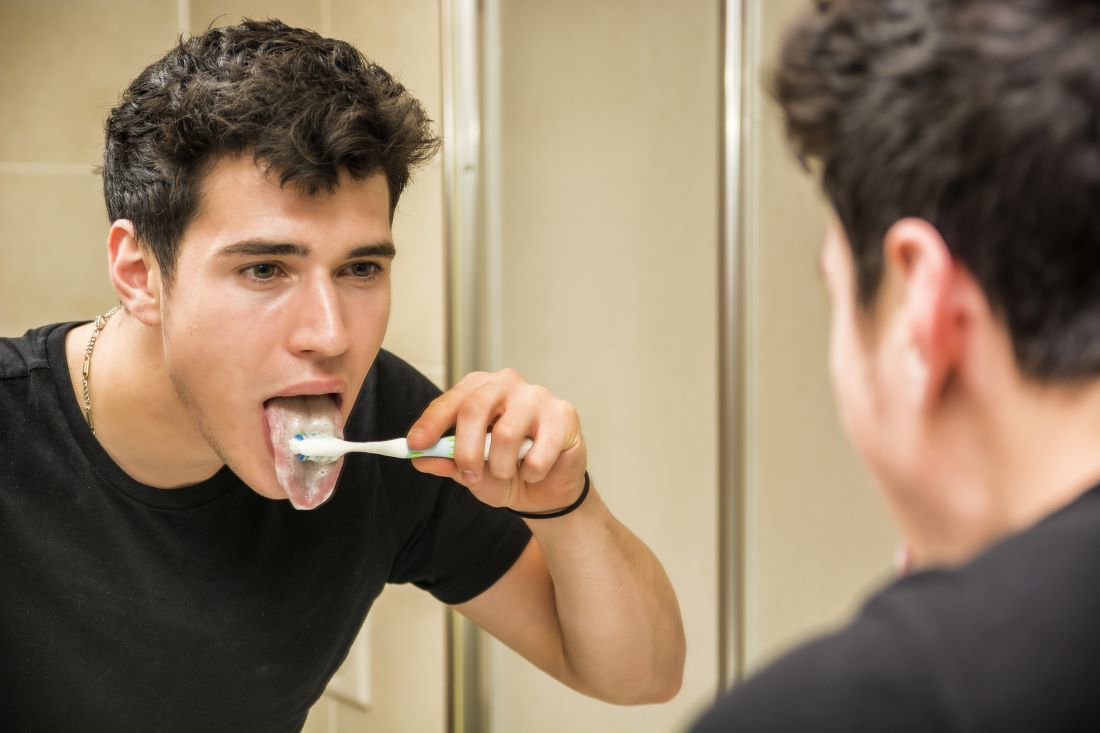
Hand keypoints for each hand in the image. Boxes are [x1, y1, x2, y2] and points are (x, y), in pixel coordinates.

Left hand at [406, 369, 587, 513]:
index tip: (415, 444)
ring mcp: (538, 396)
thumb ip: (446, 461)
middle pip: (475, 408)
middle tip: (468, 476)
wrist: (547, 491)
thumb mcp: (469, 472)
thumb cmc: (507, 471)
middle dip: (465, 450)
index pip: (452, 400)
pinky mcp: (564, 415)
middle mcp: (508, 384)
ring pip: (505, 434)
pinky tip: (536, 471)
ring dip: (501, 467)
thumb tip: (419, 457)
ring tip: (509, 473)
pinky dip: (531, 473)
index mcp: (481, 389)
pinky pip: (538, 453)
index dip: (431, 422)